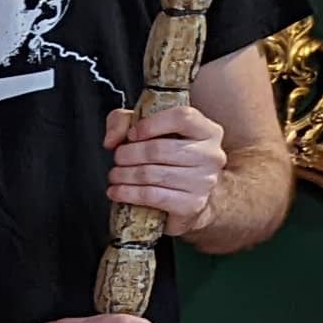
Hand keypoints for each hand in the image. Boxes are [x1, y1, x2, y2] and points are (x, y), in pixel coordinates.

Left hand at [105, 101, 228, 231]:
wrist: (188, 200)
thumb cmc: (168, 160)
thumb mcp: (145, 131)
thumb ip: (124, 122)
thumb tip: (111, 140)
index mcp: (207, 131)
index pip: (183, 117)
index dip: (151, 124)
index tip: (131, 134)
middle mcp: (211, 155)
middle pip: (159, 149)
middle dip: (128, 154)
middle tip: (117, 158)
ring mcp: (204, 182)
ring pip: (151, 174)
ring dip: (123, 174)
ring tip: (115, 175)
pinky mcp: (192, 205)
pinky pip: (152, 196)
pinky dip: (127, 193)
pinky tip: (116, 191)